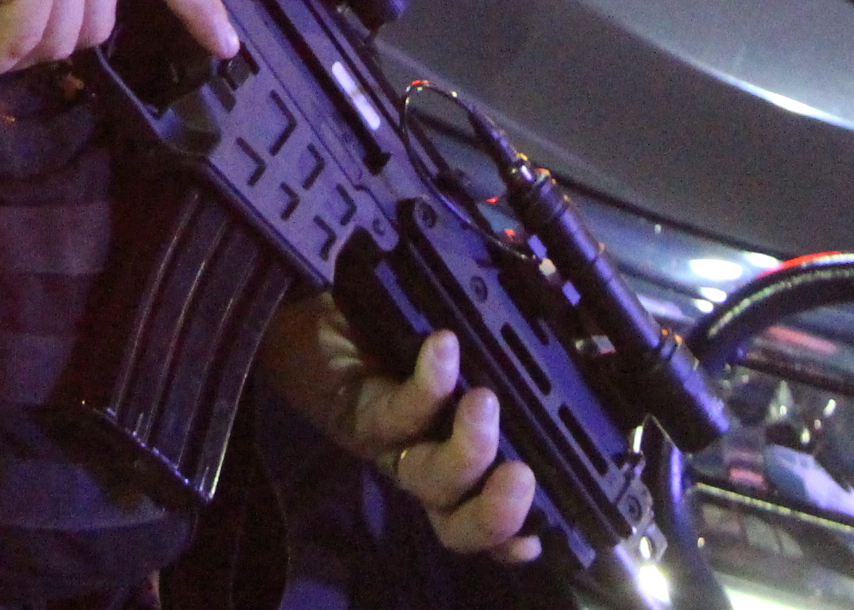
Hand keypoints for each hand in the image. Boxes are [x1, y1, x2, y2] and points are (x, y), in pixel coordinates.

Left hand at [258, 299, 538, 561]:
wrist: (307, 319)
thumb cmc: (384, 332)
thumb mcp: (441, 341)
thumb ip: (488, 344)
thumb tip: (547, 315)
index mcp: (449, 459)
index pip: (481, 513)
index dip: (509, 535)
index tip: (537, 539)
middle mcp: (419, 465)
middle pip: (456, 522)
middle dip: (495, 513)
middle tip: (522, 476)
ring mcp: (387, 445)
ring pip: (429, 479)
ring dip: (467, 450)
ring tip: (484, 401)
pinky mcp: (354, 414)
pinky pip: (395, 413)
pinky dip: (427, 384)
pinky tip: (444, 347)